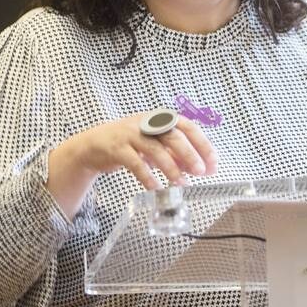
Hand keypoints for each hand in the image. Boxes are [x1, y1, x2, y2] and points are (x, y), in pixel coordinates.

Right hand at [47, 114, 217, 218]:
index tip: (213, 162)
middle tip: (200, 172)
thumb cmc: (130, 144)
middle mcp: (146, 123)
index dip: (202, 144)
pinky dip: (147, 176)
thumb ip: (176, 155)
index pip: (187, 127)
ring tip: (181, 183)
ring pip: (155, 149)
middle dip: (189, 154)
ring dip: (171, 168)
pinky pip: (135, 163)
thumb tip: (200, 167)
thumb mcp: (156, 146)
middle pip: (173, 136)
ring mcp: (130, 134)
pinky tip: (156, 187)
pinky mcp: (116, 148)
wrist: (93, 145)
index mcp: (159, 119)